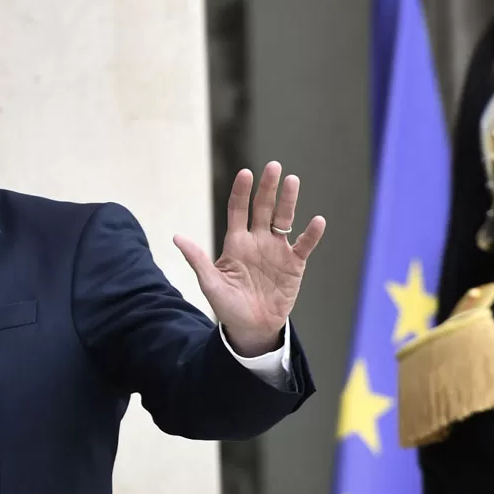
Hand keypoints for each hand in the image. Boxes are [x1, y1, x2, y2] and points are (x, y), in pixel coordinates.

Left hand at [174, 162, 325, 355]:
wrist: (250, 327)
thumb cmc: (227, 305)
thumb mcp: (210, 283)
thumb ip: (197, 259)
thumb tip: (176, 236)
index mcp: (236, 242)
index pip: (238, 210)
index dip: (241, 192)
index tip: (245, 173)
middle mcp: (257, 241)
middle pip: (263, 208)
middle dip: (267, 188)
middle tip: (273, 166)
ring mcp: (277, 250)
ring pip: (284, 219)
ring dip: (289, 201)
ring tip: (293, 181)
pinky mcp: (294, 264)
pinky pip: (304, 245)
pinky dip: (311, 234)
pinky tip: (317, 221)